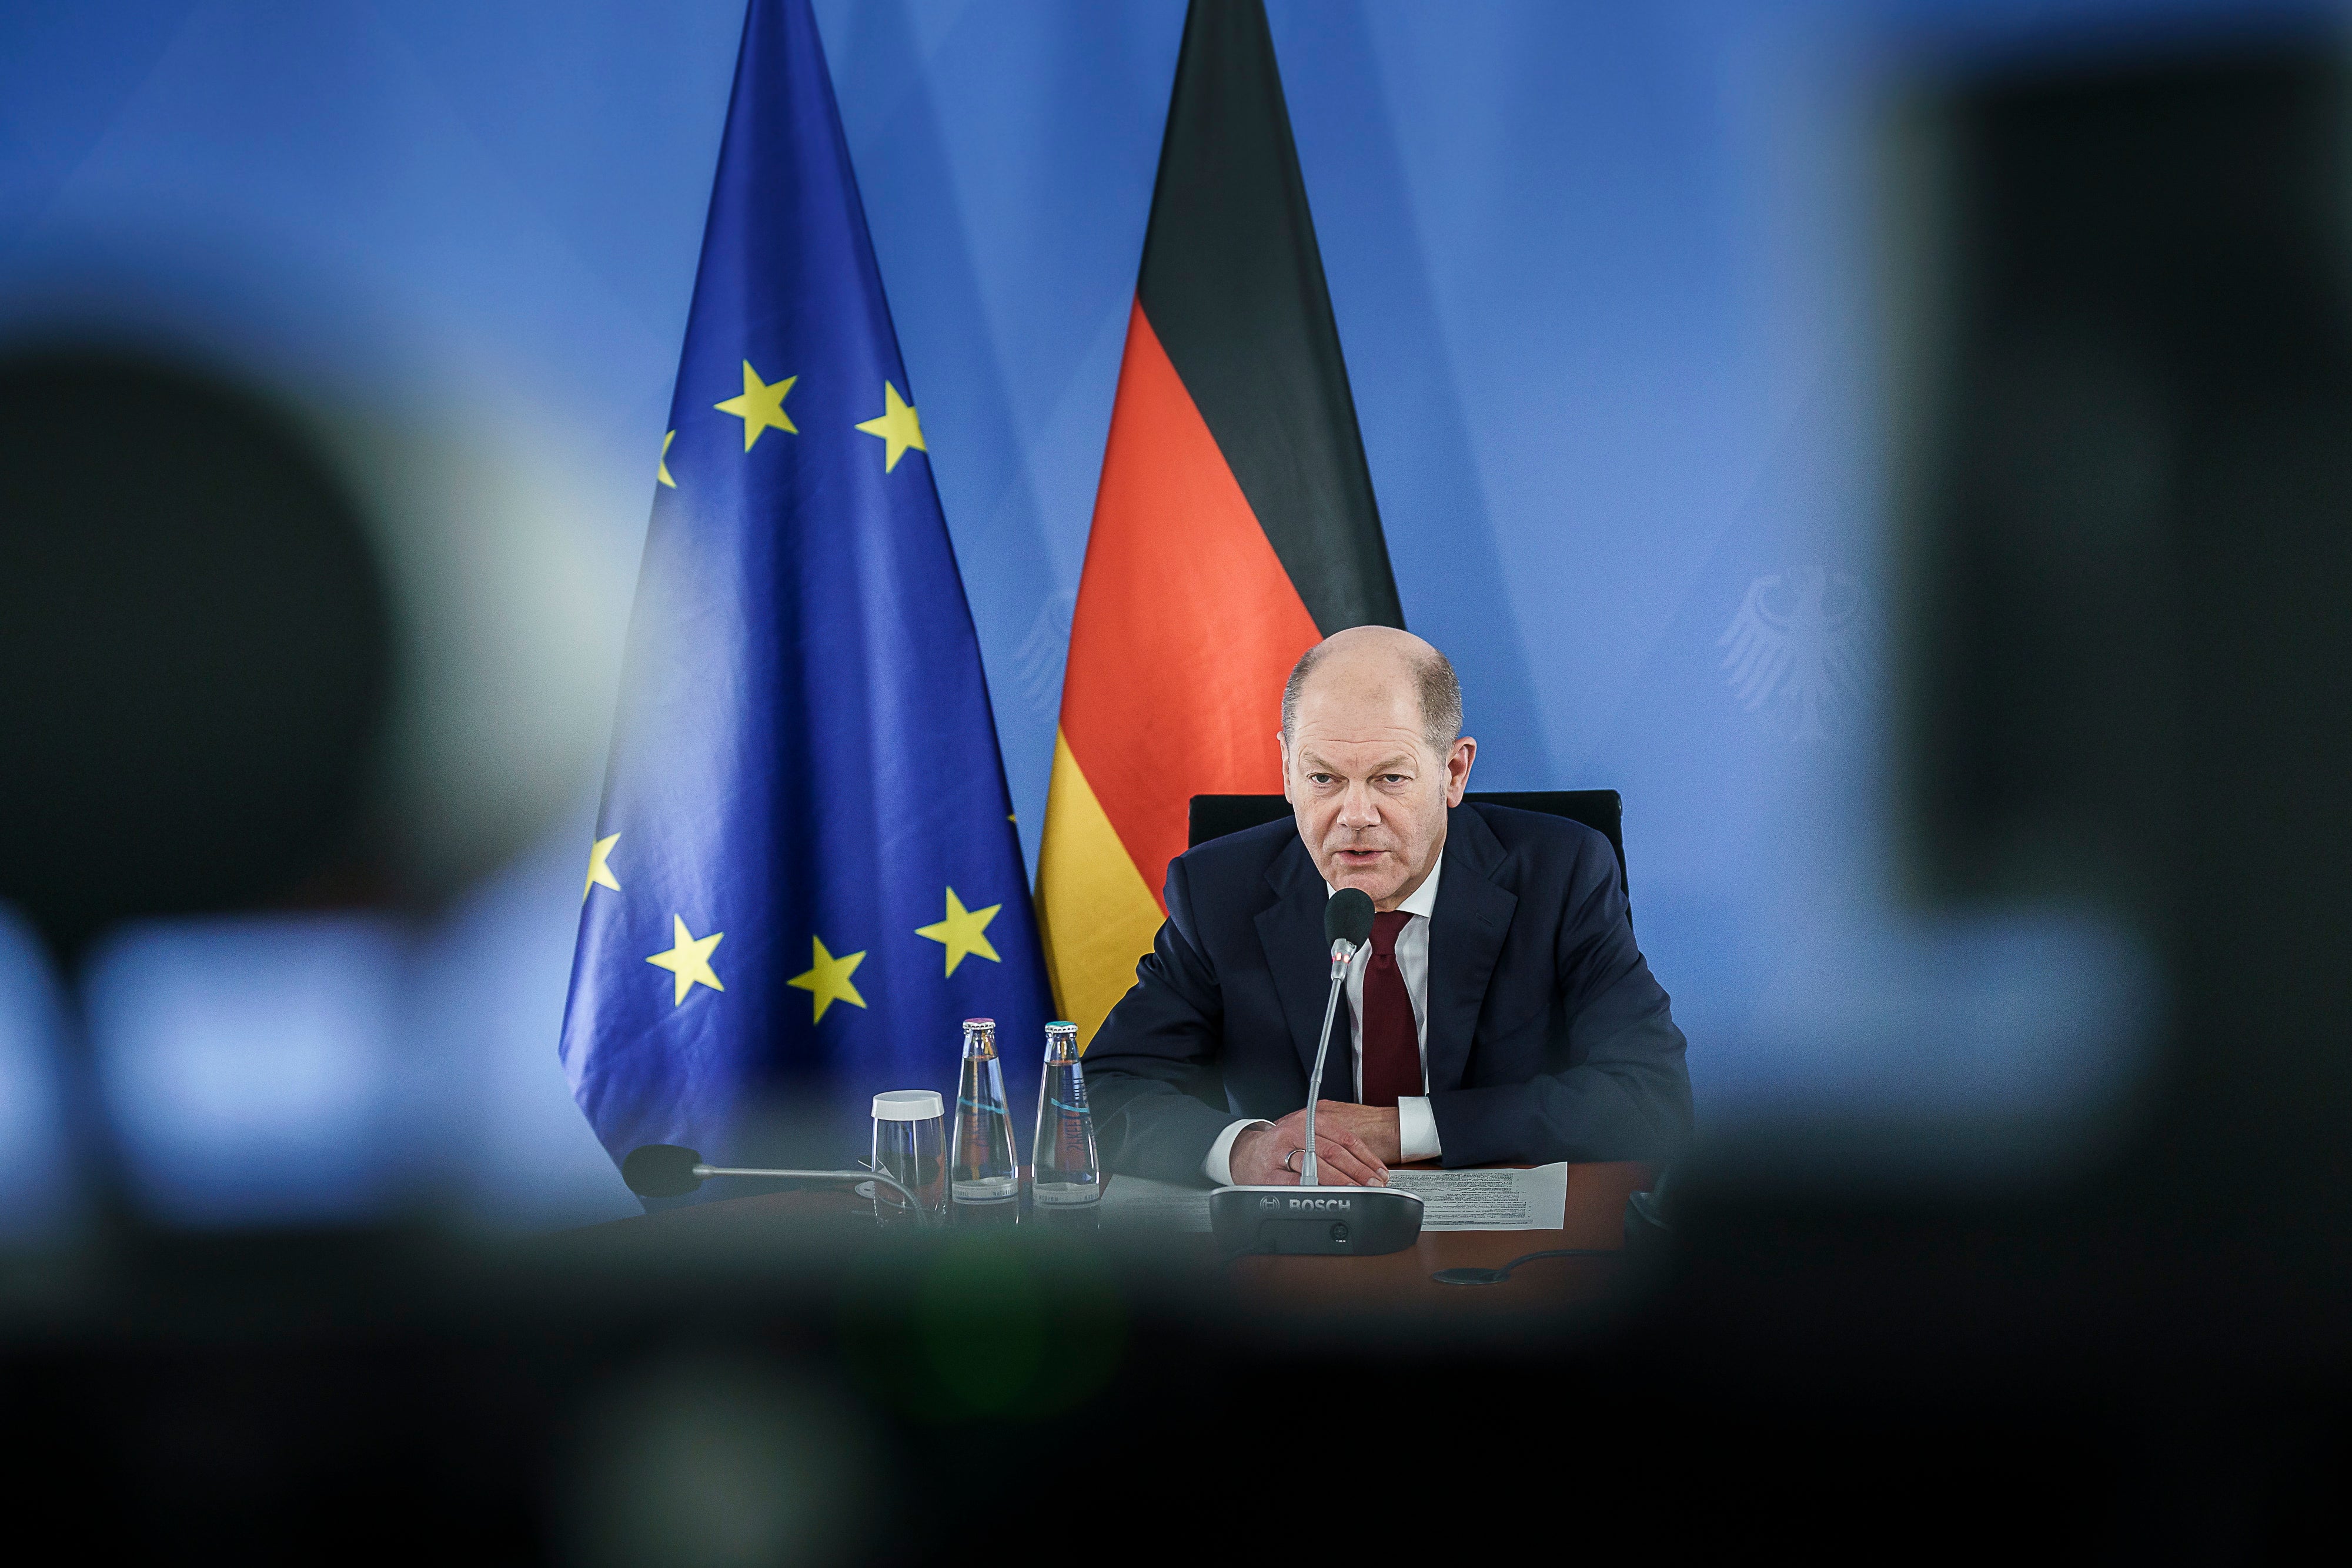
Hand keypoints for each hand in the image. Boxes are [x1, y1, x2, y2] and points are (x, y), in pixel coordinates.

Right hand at [1229, 1102, 1398, 1186]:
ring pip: (1316, 1166)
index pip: (1344, 1137)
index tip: (1380, 1171)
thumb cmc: (1281, 1146)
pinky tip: (1330, 1196)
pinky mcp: (1270, 1174)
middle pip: (1333, 1152)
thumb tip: (1365, 1163)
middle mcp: (1294, 1132)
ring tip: (1359, 1192)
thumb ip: (1330, 1143)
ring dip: (1341, 1182)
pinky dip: (1315, 1190)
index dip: (1366, 1156)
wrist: (1244, 1153)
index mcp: (1308, 1120)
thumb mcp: (1306, 1134)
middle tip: (1374, 1185)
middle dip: (1358, 1171)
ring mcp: (1281, 1153)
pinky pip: (1296, 1183)